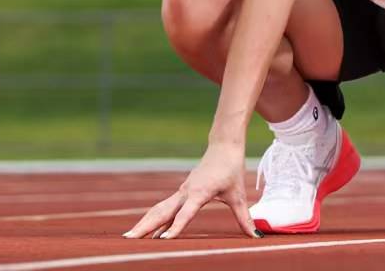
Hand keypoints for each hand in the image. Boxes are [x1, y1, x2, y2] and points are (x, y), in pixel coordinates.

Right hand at [123, 140, 255, 239]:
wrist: (223, 145)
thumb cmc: (231, 168)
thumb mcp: (238, 194)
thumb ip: (244, 217)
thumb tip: (255, 235)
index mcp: (199, 192)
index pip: (185, 214)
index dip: (176, 227)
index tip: (164, 240)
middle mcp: (186, 192)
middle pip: (162, 212)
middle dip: (146, 226)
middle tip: (129, 239)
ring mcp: (181, 192)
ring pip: (159, 209)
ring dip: (144, 222)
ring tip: (130, 237)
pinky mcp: (181, 192)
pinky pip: (164, 207)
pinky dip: (153, 218)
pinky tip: (147, 230)